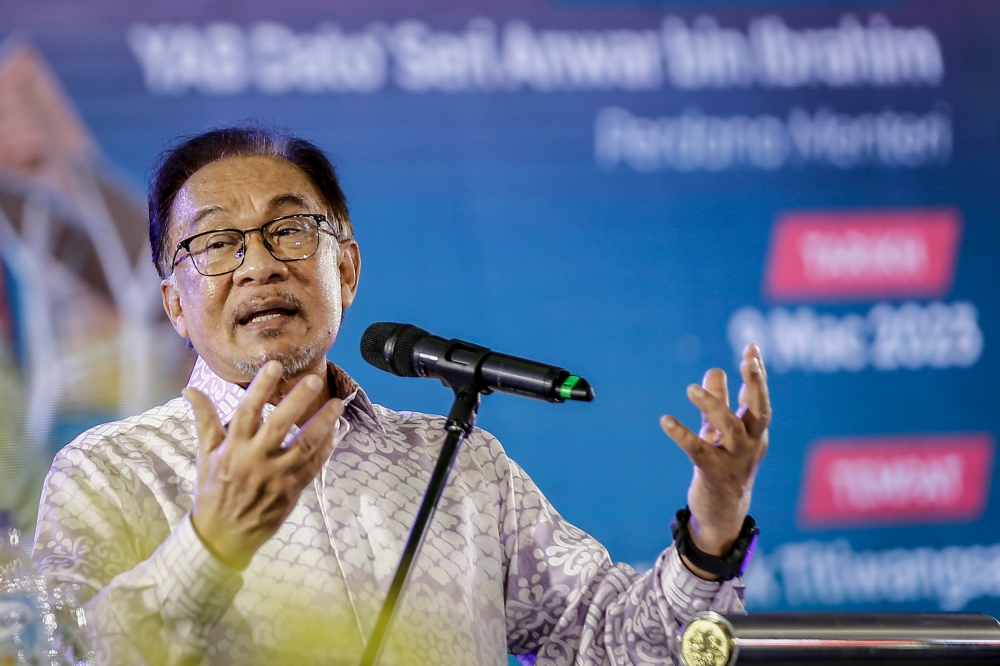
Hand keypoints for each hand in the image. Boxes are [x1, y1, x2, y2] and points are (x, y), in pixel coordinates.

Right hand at [183, 360, 344, 569]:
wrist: (222, 534)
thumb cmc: (213, 488)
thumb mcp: (205, 454)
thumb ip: (204, 420)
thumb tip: (190, 390)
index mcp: (232, 448)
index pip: (247, 411)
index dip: (260, 387)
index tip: (274, 365)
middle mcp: (253, 460)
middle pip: (279, 425)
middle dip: (297, 401)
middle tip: (314, 379)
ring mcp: (274, 477)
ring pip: (303, 446)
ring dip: (322, 424)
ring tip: (337, 404)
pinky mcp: (290, 492)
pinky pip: (312, 467)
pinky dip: (326, 450)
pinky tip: (336, 432)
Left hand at [660, 344, 769, 578]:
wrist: (721, 513)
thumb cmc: (722, 465)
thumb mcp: (719, 430)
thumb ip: (719, 400)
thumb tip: (716, 368)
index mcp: (756, 432)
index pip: (760, 398)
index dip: (757, 374)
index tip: (752, 347)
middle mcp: (751, 445)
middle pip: (759, 411)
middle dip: (756, 384)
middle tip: (747, 360)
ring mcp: (734, 461)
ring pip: (730, 429)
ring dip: (713, 406)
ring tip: (691, 388)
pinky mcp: (713, 474)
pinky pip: (698, 451)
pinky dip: (682, 434)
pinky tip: (666, 420)